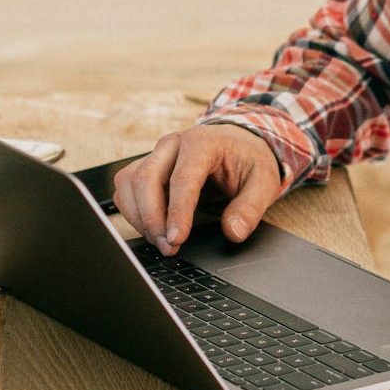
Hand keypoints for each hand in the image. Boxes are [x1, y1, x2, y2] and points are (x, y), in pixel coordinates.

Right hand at [111, 123, 280, 255]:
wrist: (238, 143)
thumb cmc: (247, 160)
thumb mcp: (264, 182)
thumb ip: (250, 208)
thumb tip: (233, 232)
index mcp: (202, 142)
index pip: (181, 179)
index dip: (176, 212)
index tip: (176, 239)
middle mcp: (172, 144)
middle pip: (145, 178)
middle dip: (152, 219)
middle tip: (168, 247)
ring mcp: (156, 154)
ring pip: (129, 183)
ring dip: (139, 217)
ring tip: (161, 241)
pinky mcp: (146, 166)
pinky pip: (126, 188)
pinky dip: (133, 212)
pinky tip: (153, 229)